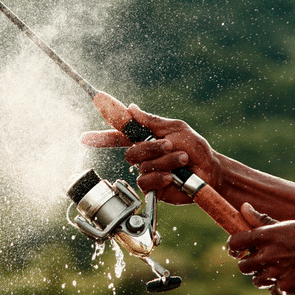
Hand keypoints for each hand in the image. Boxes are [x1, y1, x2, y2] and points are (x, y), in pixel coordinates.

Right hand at [80, 104, 220, 204]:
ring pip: (141, 165)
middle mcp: (144, 155)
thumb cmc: (196, 148)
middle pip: (130, 151)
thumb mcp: (176, 128)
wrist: (210, 171)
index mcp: (146, 138)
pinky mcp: (152, 187)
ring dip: (164, 160)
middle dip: (151, 147)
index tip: (84, 137)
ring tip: (181, 159)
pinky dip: (160, 176)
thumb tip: (131, 107)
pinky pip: (145, 181)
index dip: (101, 136)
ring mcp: (147, 171)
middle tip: (170, 144)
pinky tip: (172, 176)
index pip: (118, 135)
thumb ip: (152, 121)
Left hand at [227, 203, 294, 294]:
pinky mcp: (286, 288)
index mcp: (265, 236)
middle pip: (243, 266)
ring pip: (256, 280)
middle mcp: (267, 255)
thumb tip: (243, 207)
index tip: (236, 250)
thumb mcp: (285, 225)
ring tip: (279, 269)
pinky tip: (290, 277)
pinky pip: (273, 291)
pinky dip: (279, 287)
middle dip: (250, 264)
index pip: (234, 243)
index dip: (233, 247)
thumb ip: (261, 220)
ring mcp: (276, 273)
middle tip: (261, 261)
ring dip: (264, 276)